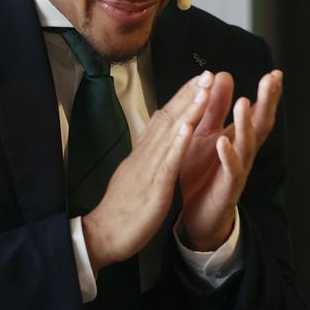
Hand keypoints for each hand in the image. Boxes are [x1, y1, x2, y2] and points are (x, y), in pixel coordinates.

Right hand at [82, 71, 212, 271]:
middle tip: (207, 74)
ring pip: (169, 135)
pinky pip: (166, 163)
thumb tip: (157, 140)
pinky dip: (178, 143)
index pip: (163, 118)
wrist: (102, 235)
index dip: (182, 98)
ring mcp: (148, 169)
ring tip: (204, 90)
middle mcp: (145, 155)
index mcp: (143, 153)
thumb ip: (147, 156)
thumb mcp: (136, 175)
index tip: (199, 80)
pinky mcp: (153, 188)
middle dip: (189, 95)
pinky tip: (188, 128)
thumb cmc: (121, 208)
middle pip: (168, 118)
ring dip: (188, 110)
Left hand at [179, 70, 282, 250]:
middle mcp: (244, 153)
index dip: (267, 94)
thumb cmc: (202, 174)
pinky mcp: (227, 189)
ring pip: (247, 145)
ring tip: (244, 102)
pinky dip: (228, 156)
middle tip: (271, 80)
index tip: (276, 73)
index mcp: (238, 139)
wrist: (197, 217)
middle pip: (261, 125)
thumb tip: (223, 75)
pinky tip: (223, 142)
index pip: (257, 113)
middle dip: (267, 102)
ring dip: (246, 124)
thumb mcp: (206, 134)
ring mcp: (238, 171)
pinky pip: (231, 171)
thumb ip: (215, 108)